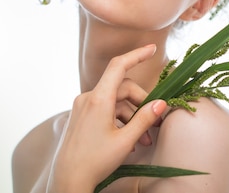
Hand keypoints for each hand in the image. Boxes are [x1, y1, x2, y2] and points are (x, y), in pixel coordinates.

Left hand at [47, 44, 166, 192]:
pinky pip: (106, 110)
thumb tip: (161, 104)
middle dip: (142, 102)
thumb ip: (144, 119)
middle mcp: (88, 98)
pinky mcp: (82, 117)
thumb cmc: (95, 162)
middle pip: (122, 88)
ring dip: (132, 116)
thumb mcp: (125, 141)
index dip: (136, 55)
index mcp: (98, 99)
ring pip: (116, 101)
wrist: (67, 182)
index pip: (119, 66)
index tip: (152, 49)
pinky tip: (130, 140)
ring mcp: (83, 107)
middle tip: (155, 122)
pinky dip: (120, 120)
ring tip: (145, 139)